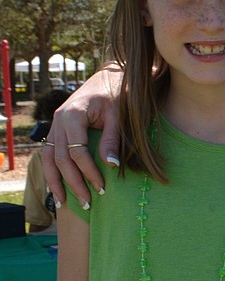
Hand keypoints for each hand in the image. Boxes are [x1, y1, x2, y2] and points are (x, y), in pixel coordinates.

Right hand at [41, 65, 123, 205]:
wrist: (109, 77)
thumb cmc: (118, 93)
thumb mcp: (119, 114)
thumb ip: (113, 139)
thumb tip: (111, 165)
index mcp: (74, 114)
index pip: (77, 151)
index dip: (88, 171)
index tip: (102, 187)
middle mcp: (59, 120)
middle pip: (60, 158)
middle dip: (73, 183)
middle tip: (88, 203)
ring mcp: (55, 124)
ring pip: (49, 158)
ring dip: (56, 182)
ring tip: (65, 203)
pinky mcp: (57, 129)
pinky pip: (50, 154)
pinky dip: (53, 172)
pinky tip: (58, 188)